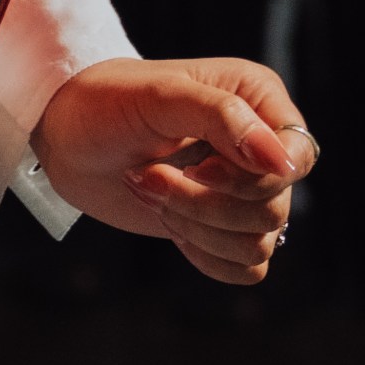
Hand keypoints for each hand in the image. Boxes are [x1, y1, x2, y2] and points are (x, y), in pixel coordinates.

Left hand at [33, 56, 316, 285]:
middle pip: (275, 205)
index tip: (202, 168)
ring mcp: (241, 190)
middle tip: (150, 174)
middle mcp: (259, 145)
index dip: (257, 176)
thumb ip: (223, 118)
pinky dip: (206, 256)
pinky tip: (168, 224)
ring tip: (150, 191)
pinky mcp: (221, 227)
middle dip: (206, 202)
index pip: (298, 155)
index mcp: (258, 100)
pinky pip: (247, 268)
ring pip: (260, 241)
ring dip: (196, 227)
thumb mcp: (161, 97)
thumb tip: (280, 161)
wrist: (66, 137)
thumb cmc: (108, 102)